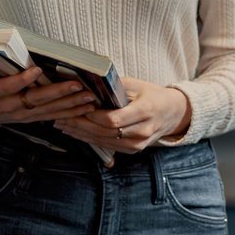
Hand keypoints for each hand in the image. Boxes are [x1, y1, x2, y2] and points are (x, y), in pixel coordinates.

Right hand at [0, 59, 96, 133]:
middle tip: (77, 85)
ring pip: (48, 111)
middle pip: (35, 100)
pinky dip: (69, 113)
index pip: (9, 87)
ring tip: (89, 98)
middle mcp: (10, 106)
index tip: (35, 70)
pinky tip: (85, 108)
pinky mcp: (29, 117)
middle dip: (57, 93)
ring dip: (69, 105)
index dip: (21, 80)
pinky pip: (51, 116)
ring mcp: (21, 114)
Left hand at [53, 76, 190, 153]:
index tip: (79, 108)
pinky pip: (108, 146)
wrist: (172, 113)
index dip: (94, 117)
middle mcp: (143, 131)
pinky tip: (77, 132)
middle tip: (62, 117)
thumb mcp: (137, 85)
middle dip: (81, 125)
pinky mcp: (133, 150)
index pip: (115, 120)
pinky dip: (91, 139)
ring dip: (82, 134)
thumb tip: (87, 84)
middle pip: (106, 132)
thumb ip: (114, 87)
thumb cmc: (152, 95)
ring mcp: (139, 144)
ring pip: (105, 141)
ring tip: (63, 125)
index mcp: (146, 111)